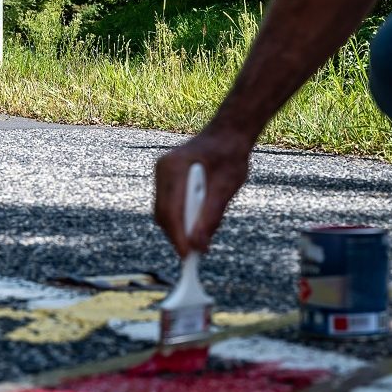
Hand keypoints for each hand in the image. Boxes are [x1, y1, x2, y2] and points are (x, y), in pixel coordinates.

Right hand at [153, 127, 253, 257]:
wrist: (227, 134)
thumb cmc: (230, 155)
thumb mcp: (226, 187)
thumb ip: (211, 217)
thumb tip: (199, 246)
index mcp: (176, 168)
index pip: (171, 211)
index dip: (178, 237)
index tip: (188, 257)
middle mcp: (163, 169)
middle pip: (164, 214)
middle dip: (179, 236)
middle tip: (198, 253)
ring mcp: (161, 173)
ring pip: (164, 212)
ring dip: (181, 227)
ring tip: (202, 236)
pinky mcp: (165, 179)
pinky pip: (168, 205)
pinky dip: (182, 217)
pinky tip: (198, 218)